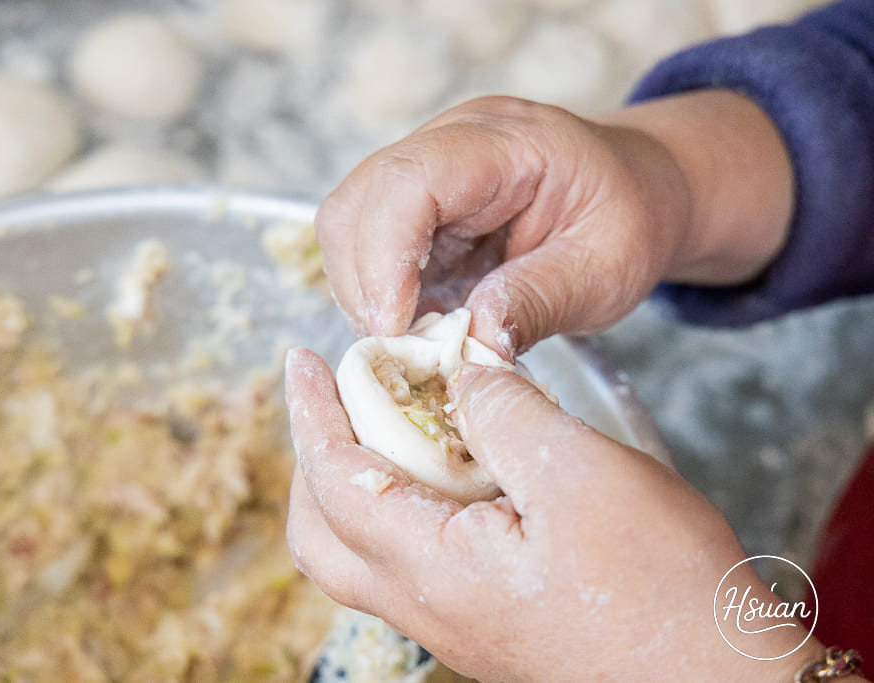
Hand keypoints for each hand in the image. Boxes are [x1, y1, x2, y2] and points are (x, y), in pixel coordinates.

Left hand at [284, 347, 822, 680]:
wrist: (722, 682)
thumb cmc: (663, 591)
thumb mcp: (581, 474)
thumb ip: (506, 414)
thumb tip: (461, 371)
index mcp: (432, 570)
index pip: (332, 483)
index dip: (310, 414)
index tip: (302, 361)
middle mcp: (427, 606)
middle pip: (320, 534)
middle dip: (313, 458)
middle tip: (332, 397)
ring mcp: (454, 622)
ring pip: (360, 555)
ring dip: (354, 483)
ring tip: (386, 424)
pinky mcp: (486, 622)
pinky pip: (410, 562)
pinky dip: (403, 505)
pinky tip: (451, 470)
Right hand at [316, 93, 791, 357]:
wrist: (636, 190)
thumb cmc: (629, 218)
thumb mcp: (607, 267)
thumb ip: (540, 299)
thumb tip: (473, 343)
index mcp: (506, 142)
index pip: (409, 181)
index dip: (385, 257)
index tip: (393, 329)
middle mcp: (450, 145)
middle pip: (357, 201)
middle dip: (364, 284)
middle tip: (403, 348)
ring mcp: (427, 173)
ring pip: (348, 225)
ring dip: (364, 293)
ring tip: (413, 340)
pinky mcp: (416, 208)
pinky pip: (366, 247)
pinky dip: (378, 295)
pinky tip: (417, 324)